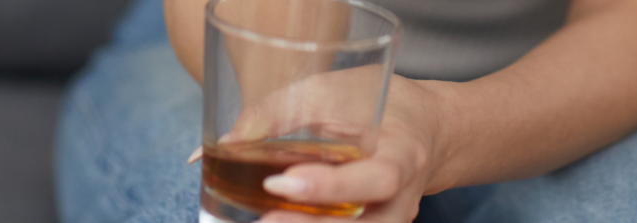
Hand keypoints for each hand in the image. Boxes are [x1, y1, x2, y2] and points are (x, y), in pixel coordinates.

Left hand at [193, 68, 453, 222]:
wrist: (426, 129)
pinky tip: (277, 222)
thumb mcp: (328, 91)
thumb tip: (211, 150)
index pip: (375, 179)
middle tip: (263, 220)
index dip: (329, 186)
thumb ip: (276, 114)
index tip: (280, 182)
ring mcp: (392, 222)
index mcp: (404, 155)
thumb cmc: (373, 102)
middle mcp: (404, 198)